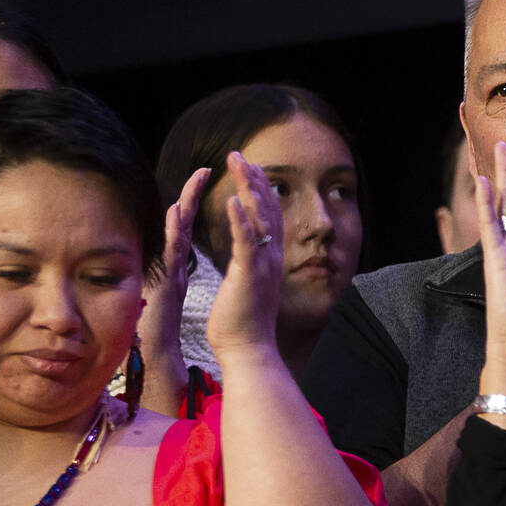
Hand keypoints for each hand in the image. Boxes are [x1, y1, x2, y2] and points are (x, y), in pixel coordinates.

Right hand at [140, 166, 209, 384]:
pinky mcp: (166, 281)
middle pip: (184, 222)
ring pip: (178, 231)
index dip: (200, 206)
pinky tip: (177, 212)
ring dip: (184, 204)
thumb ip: (175, 271)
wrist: (155, 353)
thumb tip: (178, 257)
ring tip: (194, 180)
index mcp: (181, 263)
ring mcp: (168, 269)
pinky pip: (172, 252)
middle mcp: (173, 262)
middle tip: (206, 169)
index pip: (193, 227)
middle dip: (192, 194)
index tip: (212, 185)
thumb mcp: (176, 291)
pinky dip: (175, 231)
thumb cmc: (162, 326)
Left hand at [205, 151, 285, 361]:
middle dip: (253, 180)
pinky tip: (233, 200)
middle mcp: (272, 259)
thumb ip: (249, 269)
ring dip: (248, 188)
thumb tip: (248, 260)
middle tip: (240, 155)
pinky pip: (245, 242)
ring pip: (259, 218)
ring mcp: (263, 265)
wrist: (249, 350)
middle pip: (267, 210)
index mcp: (269, 261)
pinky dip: (240, 220)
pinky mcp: (248, 274)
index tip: (249, 169)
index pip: (268, 218)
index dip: (260, 191)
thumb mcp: (249, 289)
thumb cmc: (243, 325)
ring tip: (237, 164)